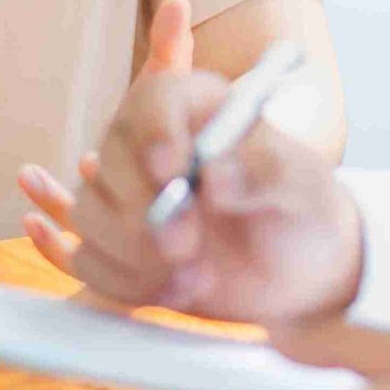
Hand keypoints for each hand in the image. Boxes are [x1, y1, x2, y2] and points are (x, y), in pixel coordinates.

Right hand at [17, 0, 362, 324]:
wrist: (297, 271)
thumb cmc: (302, 210)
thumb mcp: (303, 187)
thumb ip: (265, 172)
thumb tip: (217, 176)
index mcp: (199, 109)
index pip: (153, 99)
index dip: (155, 131)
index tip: (172, 170)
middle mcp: (153, 143)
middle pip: (109, 159)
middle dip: (144, 211)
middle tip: (188, 246)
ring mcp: (127, 193)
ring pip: (88, 212)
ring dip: (135, 253)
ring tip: (196, 275)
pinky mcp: (115, 242)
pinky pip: (86, 259)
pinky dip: (126, 283)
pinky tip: (176, 290)